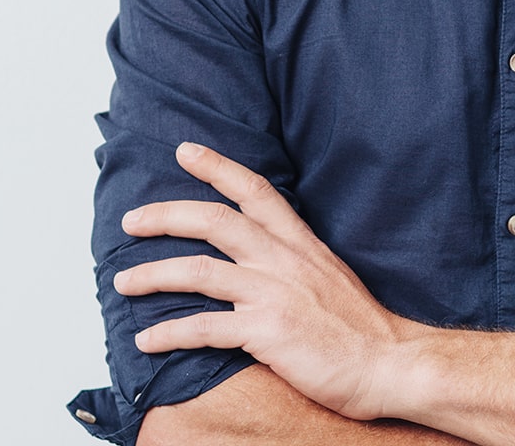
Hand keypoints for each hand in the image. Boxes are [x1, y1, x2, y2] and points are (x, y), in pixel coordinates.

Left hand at [114, 142, 405, 421]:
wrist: (391, 362)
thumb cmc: (361, 326)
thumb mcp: (329, 273)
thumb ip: (294, 258)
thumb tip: (261, 254)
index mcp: (298, 242)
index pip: (253, 190)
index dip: (216, 167)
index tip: (184, 151)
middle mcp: (281, 259)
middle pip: (212, 221)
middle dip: (164, 215)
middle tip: (131, 220)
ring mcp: (272, 294)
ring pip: (197, 271)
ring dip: (152, 275)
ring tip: (123, 283)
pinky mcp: (265, 332)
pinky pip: (203, 327)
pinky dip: (168, 332)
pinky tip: (146, 340)